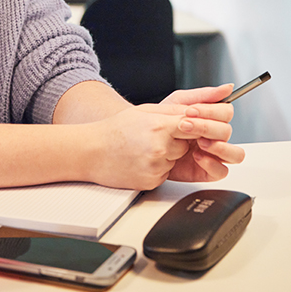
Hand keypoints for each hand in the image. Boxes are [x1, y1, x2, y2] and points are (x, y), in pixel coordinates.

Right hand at [83, 84, 243, 189]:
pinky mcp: (152, 181)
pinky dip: (159, 167)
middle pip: (189, 144)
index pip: (196, 125)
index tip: (200, 125)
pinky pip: (166, 173)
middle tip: (162, 135)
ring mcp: (156, 165)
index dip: (199, 125)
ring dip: (169, 154)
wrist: (91, 151)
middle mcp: (161, 147)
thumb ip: (174, 110)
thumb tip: (196, 110)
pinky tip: (141, 159)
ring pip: (177, 159)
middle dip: (181, 140)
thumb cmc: (116, 130)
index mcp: (161, 125)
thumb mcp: (145, 111)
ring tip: (146, 147)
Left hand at [162, 84, 246, 181]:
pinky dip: (212, 164)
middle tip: (185, 125)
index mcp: (212, 118)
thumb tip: (228, 88)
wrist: (145, 142)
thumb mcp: (179, 102)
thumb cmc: (162, 122)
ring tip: (199, 142)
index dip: (211, 111)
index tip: (190, 111)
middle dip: (206, 127)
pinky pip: (222, 172)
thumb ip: (204, 95)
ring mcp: (213, 154)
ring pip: (235, 154)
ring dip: (219, 146)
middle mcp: (216, 136)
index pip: (226, 112)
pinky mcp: (207, 171)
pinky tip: (196, 156)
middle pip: (227, 131)